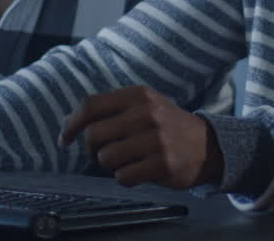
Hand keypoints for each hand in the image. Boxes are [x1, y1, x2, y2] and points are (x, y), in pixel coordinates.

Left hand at [58, 85, 223, 188]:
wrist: (208, 145)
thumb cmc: (166, 126)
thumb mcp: (144, 105)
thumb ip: (111, 110)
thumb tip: (69, 125)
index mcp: (138, 95)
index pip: (90, 105)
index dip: (71, 123)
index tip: (65, 138)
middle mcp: (146, 113)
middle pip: (93, 135)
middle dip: (90, 150)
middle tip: (101, 154)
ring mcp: (155, 139)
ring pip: (106, 158)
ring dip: (109, 165)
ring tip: (126, 161)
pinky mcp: (163, 163)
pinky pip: (123, 176)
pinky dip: (125, 178)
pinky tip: (138, 171)